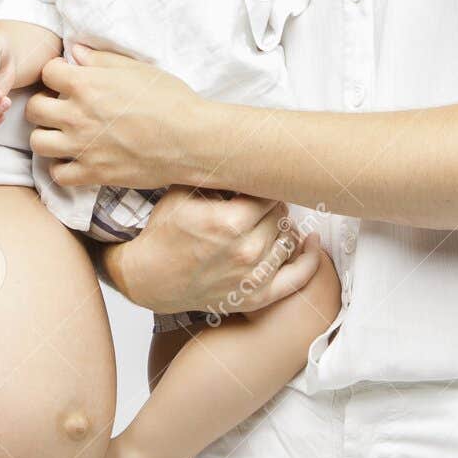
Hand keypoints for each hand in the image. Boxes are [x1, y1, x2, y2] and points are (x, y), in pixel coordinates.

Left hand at [25, 44, 201, 188]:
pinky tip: (74, 159)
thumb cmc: (170, 99)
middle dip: (44, 105)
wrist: (191, 139)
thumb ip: (100, 60)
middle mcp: (77, 115)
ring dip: (47, 136)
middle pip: (34, 109)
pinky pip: (58, 174)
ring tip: (62, 134)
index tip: (66, 80)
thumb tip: (73, 52)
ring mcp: (82, 147)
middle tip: (60, 107)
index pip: (47, 72)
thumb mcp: (136, 69)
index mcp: (86, 85)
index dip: (56, 74)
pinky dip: (62, 168)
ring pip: (38, 142)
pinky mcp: (93, 173)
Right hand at [106, 185, 322, 316]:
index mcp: (230, 222)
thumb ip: (217, 177)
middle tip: (260, 203)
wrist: (147, 278)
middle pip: (281, 215)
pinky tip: (310, 242)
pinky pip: (297, 277)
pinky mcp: (256, 298)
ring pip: (289, 240)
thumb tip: (244, 160)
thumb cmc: (163, 234)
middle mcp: (246, 251)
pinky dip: (310, 258)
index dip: (264, 188)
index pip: (269, 194)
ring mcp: (253, 277)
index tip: (257, 186)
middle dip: (272, 206)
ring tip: (271, 221)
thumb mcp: (182, 193)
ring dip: (284, 227)